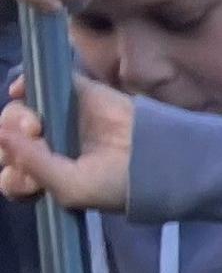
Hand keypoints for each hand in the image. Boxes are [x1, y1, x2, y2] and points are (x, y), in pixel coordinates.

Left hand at [0, 74, 132, 212]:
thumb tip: (0, 132)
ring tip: (37, 125)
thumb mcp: (71, 188)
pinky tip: (21, 93)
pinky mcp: (69, 94)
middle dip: (11, 144)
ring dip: (16, 118)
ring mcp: (56, 120)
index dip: (10, 173)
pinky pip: (34, 84)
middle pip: (9, 141)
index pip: (10, 174)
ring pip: (16, 114)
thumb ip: (32, 163)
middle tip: (36, 142)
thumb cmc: (116, 183)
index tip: (27, 178)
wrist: (155, 157)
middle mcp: (48, 149)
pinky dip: (22, 85)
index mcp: (49, 179)